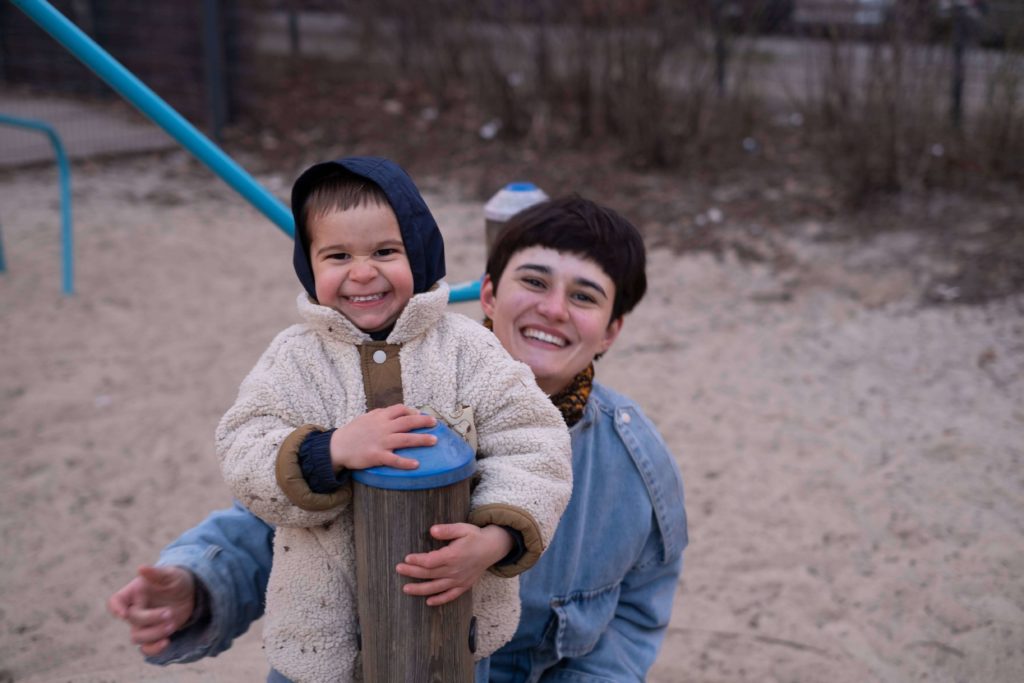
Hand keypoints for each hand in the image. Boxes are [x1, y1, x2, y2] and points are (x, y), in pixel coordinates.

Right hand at [106, 565, 195, 655]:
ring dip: (154, 634)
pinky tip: (166, 642)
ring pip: (137, 637)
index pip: (116, 601)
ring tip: (172, 625)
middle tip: (170, 613)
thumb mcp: (171, 574)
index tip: (124, 614)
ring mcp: (143, 624)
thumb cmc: (176, 580)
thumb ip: (157, 573)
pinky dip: (154, 649)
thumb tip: (141, 568)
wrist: (190, 593)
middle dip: (151, 618)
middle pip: (132, 620)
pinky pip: (146, 649)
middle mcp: (135, 609)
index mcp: (135, 592)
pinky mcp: (154, 635)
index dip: (116, 608)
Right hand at [331, 405, 436, 471]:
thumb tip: (396, 411)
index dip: (413, 411)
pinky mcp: (377, 456)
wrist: (337, 446)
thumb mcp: (366, 418)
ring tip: (434, 441)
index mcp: (380, 417)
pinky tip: (416, 464)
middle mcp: (383, 427)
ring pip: (405, 439)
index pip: (400, 409)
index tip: (421, 415)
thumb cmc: (353, 432)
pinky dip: (406, 462)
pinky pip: (394, 459)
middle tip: (435, 423)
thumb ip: (381, 414)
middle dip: (423, 422)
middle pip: (408, 422)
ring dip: (421, 440)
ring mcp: (381, 441)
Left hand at [395, 524, 512, 605]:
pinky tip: (428, 602)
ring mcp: (459, 580)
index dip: (417, 561)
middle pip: (430, 574)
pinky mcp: (464, 586)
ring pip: (436, 587)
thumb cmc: (475, 536)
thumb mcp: (462, 528)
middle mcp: (455, 570)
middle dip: (412, 572)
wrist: (492, 548)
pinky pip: (450, 595)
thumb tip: (432, 530)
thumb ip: (447, 530)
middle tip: (398, 570)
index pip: (431, 561)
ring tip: (406, 589)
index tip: (406, 558)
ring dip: (420, 589)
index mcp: (453, 555)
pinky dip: (440, 600)